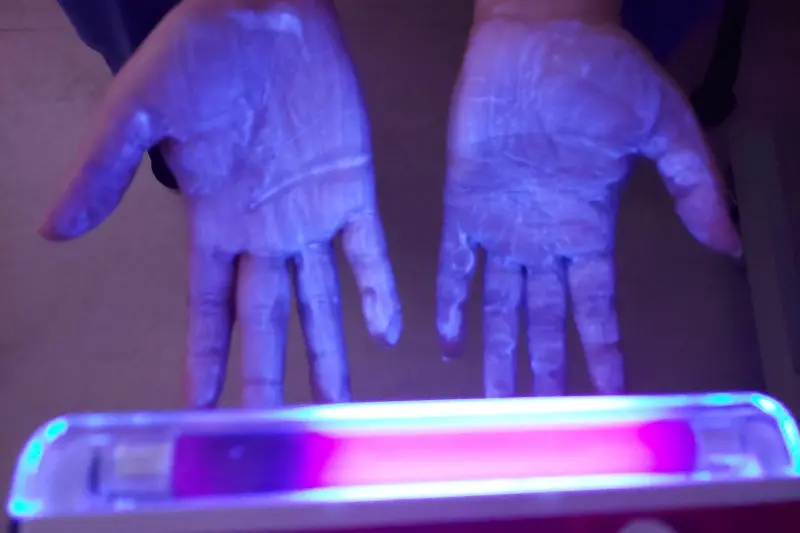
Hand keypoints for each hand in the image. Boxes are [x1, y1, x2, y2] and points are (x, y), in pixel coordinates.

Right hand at [41, 0, 401, 408]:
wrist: (264, 11)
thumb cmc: (198, 54)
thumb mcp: (139, 111)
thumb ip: (103, 171)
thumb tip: (56, 230)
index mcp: (214, 219)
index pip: (207, 305)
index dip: (206, 355)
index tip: (203, 407)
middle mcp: (263, 229)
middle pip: (266, 316)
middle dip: (269, 371)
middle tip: (276, 426)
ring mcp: (310, 213)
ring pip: (321, 297)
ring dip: (330, 347)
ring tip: (338, 400)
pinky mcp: (351, 187)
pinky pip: (367, 250)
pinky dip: (378, 290)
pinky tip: (387, 331)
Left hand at [437, 10, 740, 397]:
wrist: (541, 34)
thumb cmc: (605, 72)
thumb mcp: (665, 128)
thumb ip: (694, 185)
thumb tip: (730, 242)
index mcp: (589, 225)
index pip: (597, 303)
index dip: (603, 348)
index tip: (611, 390)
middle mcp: (545, 236)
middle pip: (543, 317)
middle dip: (543, 365)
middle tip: (540, 414)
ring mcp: (502, 224)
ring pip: (499, 304)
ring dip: (497, 350)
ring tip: (496, 397)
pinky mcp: (464, 203)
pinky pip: (453, 263)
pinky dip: (450, 303)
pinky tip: (448, 340)